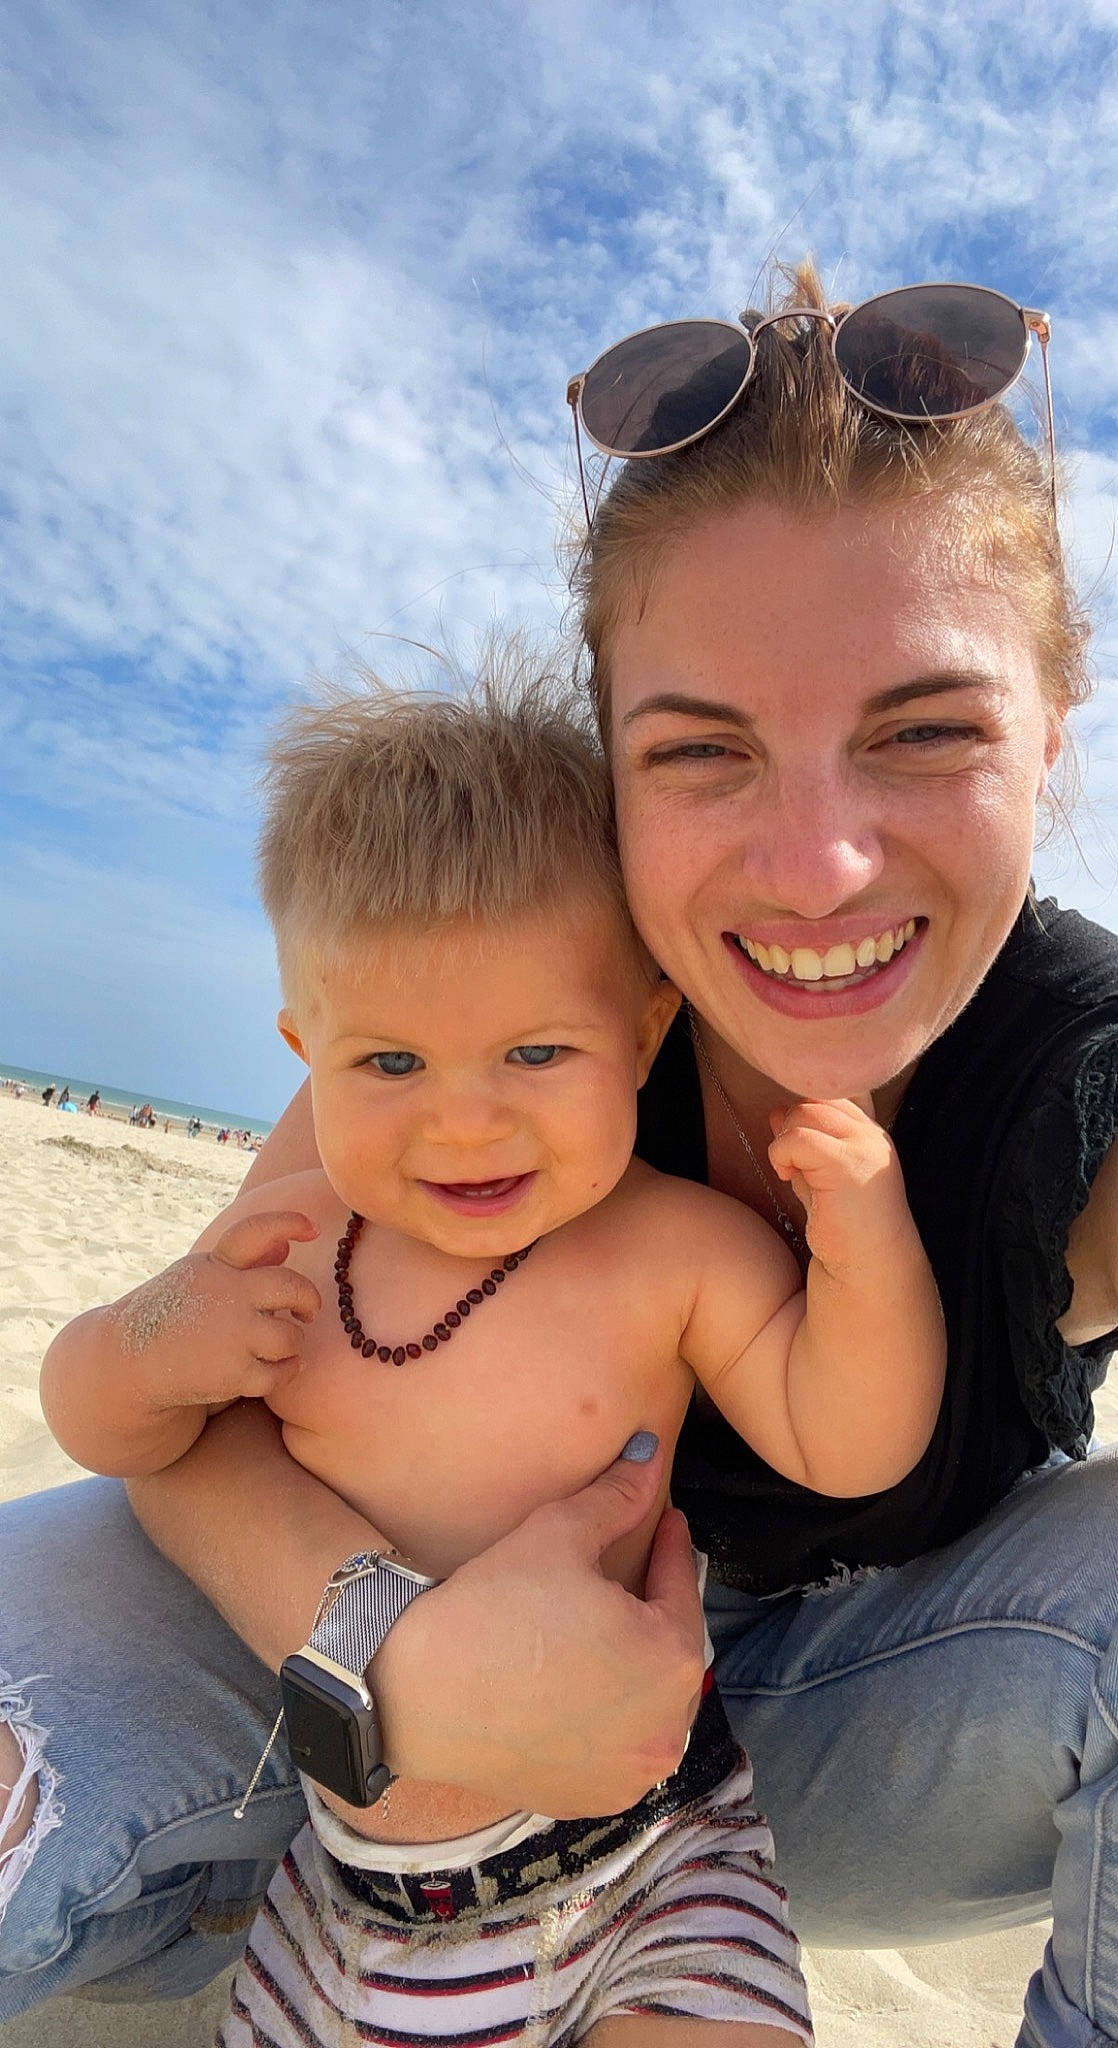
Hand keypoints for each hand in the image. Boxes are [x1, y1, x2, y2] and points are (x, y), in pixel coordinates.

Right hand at [112, 1210, 321, 1408]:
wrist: (129, 1362)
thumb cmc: (173, 1314)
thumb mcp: (200, 1279)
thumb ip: (243, 1264)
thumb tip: (285, 1248)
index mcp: (214, 1266)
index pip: (254, 1232)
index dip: (287, 1224)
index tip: (313, 1228)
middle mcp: (224, 1296)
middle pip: (291, 1286)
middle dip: (308, 1298)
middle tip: (307, 1311)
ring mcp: (229, 1336)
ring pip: (290, 1336)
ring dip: (293, 1342)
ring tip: (283, 1344)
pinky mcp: (231, 1375)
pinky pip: (280, 1373)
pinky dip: (286, 1370)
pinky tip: (281, 1366)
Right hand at [373, 1438, 706, 1816]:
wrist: (413, 1692)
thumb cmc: (493, 1607)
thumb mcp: (561, 1534)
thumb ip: (619, 1495)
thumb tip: (651, 1451)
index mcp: (672, 1660)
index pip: (681, 1590)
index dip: (672, 1549)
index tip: (666, 1521)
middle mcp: (667, 1727)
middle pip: (672, 1651)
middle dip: (656, 1608)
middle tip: (637, 1572)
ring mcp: (632, 1774)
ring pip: (651, 1704)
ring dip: (639, 1665)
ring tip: (612, 1628)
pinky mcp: (594, 1800)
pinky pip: (621, 1747)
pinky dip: (613, 1716)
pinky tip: (586, 1686)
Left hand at [768, 1098, 908, 1274]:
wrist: (868, 1267)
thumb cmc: (843, 1229)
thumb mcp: (819, 1178)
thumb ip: (803, 1145)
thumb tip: (774, 1110)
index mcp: (869, 1134)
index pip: (829, 1095)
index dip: (802, 1112)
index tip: (793, 1149)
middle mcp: (871, 1134)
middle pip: (814, 1098)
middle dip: (790, 1125)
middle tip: (789, 1163)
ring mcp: (863, 1146)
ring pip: (803, 1112)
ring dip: (784, 1140)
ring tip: (789, 1172)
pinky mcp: (847, 1163)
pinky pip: (798, 1138)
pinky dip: (781, 1153)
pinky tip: (787, 1177)